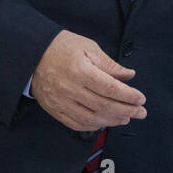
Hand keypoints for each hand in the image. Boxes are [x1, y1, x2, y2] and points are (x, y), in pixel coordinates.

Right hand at [31, 30, 145, 132]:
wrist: (32, 55)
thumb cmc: (61, 48)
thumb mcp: (88, 47)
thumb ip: (109, 64)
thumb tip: (129, 76)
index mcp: (80, 70)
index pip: (110, 88)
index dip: (128, 96)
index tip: (141, 99)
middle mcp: (70, 89)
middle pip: (103, 106)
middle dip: (126, 110)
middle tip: (140, 112)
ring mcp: (61, 102)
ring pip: (92, 119)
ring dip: (112, 120)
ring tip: (126, 117)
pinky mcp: (55, 110)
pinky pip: (77, 124)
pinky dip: (94, 125)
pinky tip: (106, 122)